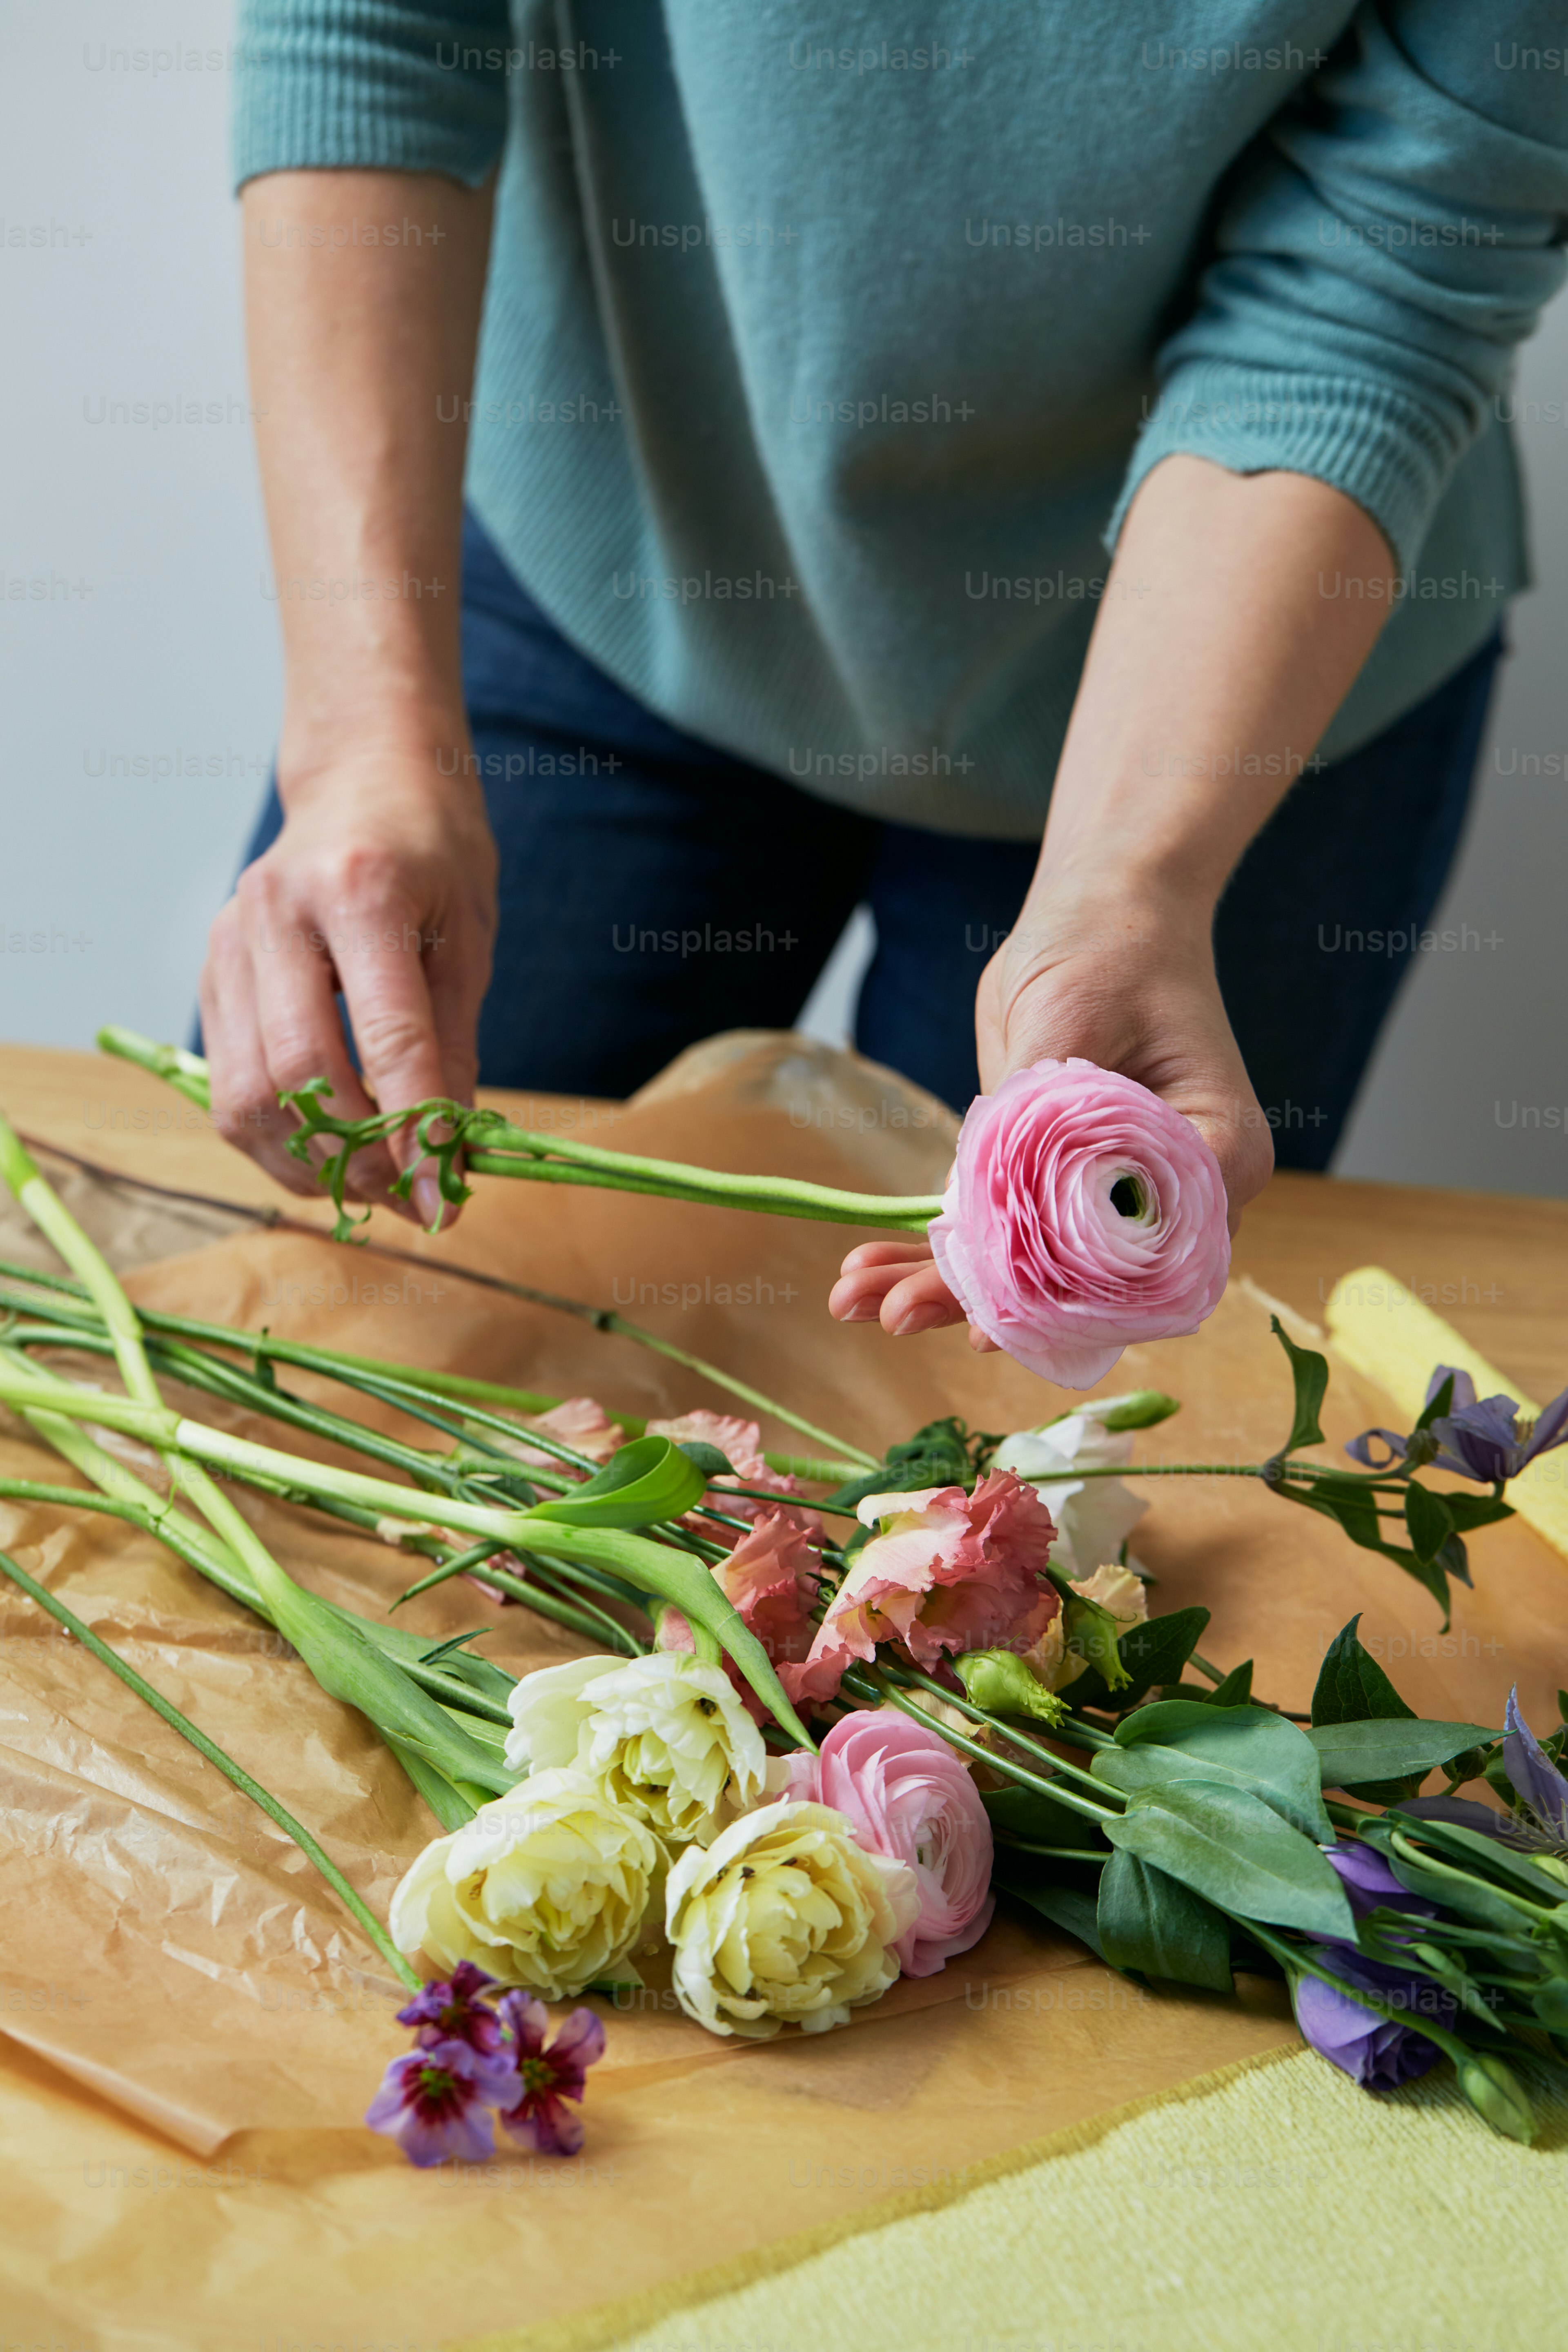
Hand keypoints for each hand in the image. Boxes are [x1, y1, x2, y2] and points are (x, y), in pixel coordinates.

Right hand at [199, 740, 497, 1224]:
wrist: (363, 776)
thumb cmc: (432, 850)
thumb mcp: (469, 936)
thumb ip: (455, 1046)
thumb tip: (452, 1156)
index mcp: (361, 891)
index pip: (387, 1039)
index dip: (416, 1132)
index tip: (445, 1202)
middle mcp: (277, 913)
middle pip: (298, 1073)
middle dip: (356, 1155)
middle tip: (408, 1197)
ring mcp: (230, 941)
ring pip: (245, 1093)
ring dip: (307, 1160)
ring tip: (368, 1182)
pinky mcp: (210, 971)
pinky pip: (227, 1083)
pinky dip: (276, 1137)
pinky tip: (325, 1147)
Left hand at [828, 886, 1270, 1340]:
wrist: (1105, 912)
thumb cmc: (1110, 947)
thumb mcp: (1069, 1017)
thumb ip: (1031, 1114)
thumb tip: (978, 1208)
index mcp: (1211, 1155)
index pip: (1140, 1253)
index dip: (1061, 1296)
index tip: (990, 1321)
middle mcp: (1170, 1195)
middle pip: (1079, 1279)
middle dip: (980, 1304)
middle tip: (892, 1316)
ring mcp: (1111, 1193)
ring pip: (1030, 1267)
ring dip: (942, 1286)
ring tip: (851, 1300)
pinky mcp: (1056, 1182)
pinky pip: (1002, 1230)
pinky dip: (939, 1249)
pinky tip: (866, 1267)